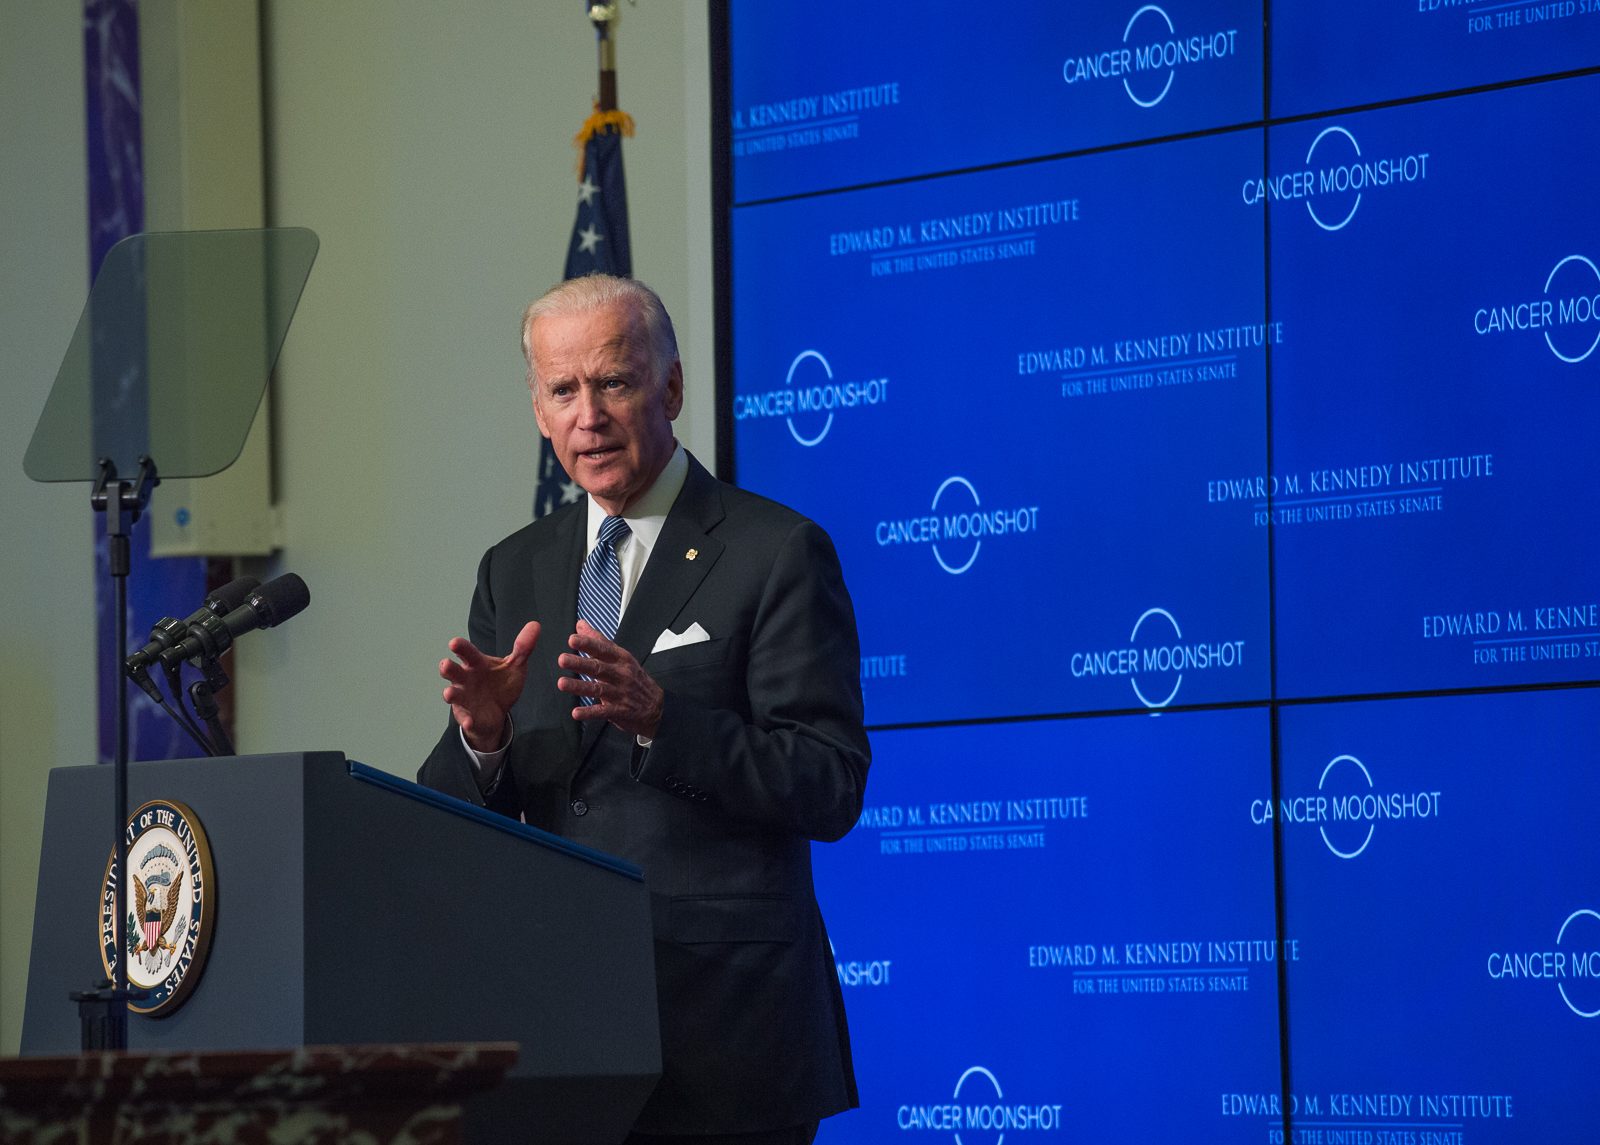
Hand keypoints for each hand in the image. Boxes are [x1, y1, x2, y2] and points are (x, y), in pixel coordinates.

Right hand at [440, 621, 539, 752]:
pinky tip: (470, 721)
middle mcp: (465, 679)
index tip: (454, 642)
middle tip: (446, 664)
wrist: (498, 712)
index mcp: (476, 664)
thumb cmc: (500, 683)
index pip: (467, 653)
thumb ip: (523, 647)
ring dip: (450, 693)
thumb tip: (536, 624)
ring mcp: (464, 698)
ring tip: (449, 693)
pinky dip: (467, 720)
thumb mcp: (515, 666)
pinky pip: (465, 718)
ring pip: (453, 694)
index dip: (460, 647)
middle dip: (448, 668)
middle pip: (453, 671)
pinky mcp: (468, 716)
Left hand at [556, 619, 663, 737]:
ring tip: (562, 683)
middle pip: (598, 667)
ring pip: (598, 689)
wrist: (657, 706)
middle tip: (562, 659)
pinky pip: (603, 711)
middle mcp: (621, 675)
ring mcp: (621, 693)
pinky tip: (576, 713)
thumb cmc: (636, 678)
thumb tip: (581, 625)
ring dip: (579, 686)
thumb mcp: (621, 656)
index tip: (573, 639)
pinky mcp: (620, 711)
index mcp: (621, 659)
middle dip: (580, 663)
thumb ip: (599, 641)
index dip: (588, 644)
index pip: (603, 649)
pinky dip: (589, 713)